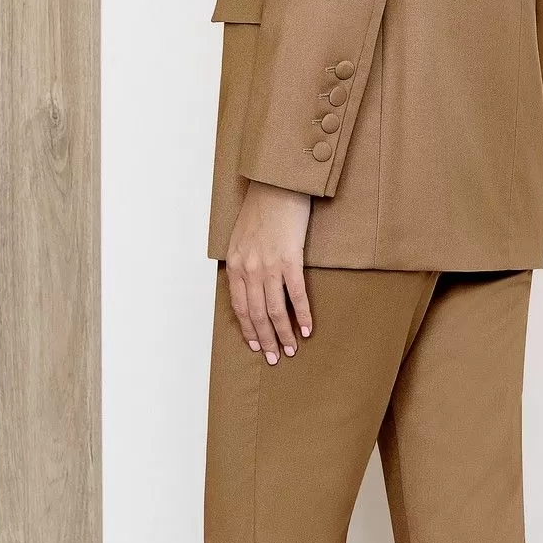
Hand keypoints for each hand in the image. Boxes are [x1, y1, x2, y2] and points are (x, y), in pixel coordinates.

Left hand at [224, 179, 312, 362]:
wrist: (277, 184)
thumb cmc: (262, 208)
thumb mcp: (241, 236)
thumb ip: (243, 261)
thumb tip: (250, 285)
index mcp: (235, 264)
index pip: (239, 307)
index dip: (248, 330)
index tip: (257, 345)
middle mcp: (249, 268)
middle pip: (256, 314)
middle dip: (266, 339)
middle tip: (275, 358)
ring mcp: (269, 265)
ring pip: (274, 309)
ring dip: (283, 333)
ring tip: (291, 349)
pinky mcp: (290, 259)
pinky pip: (295, 294)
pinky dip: (301, 314)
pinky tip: (307, 328)